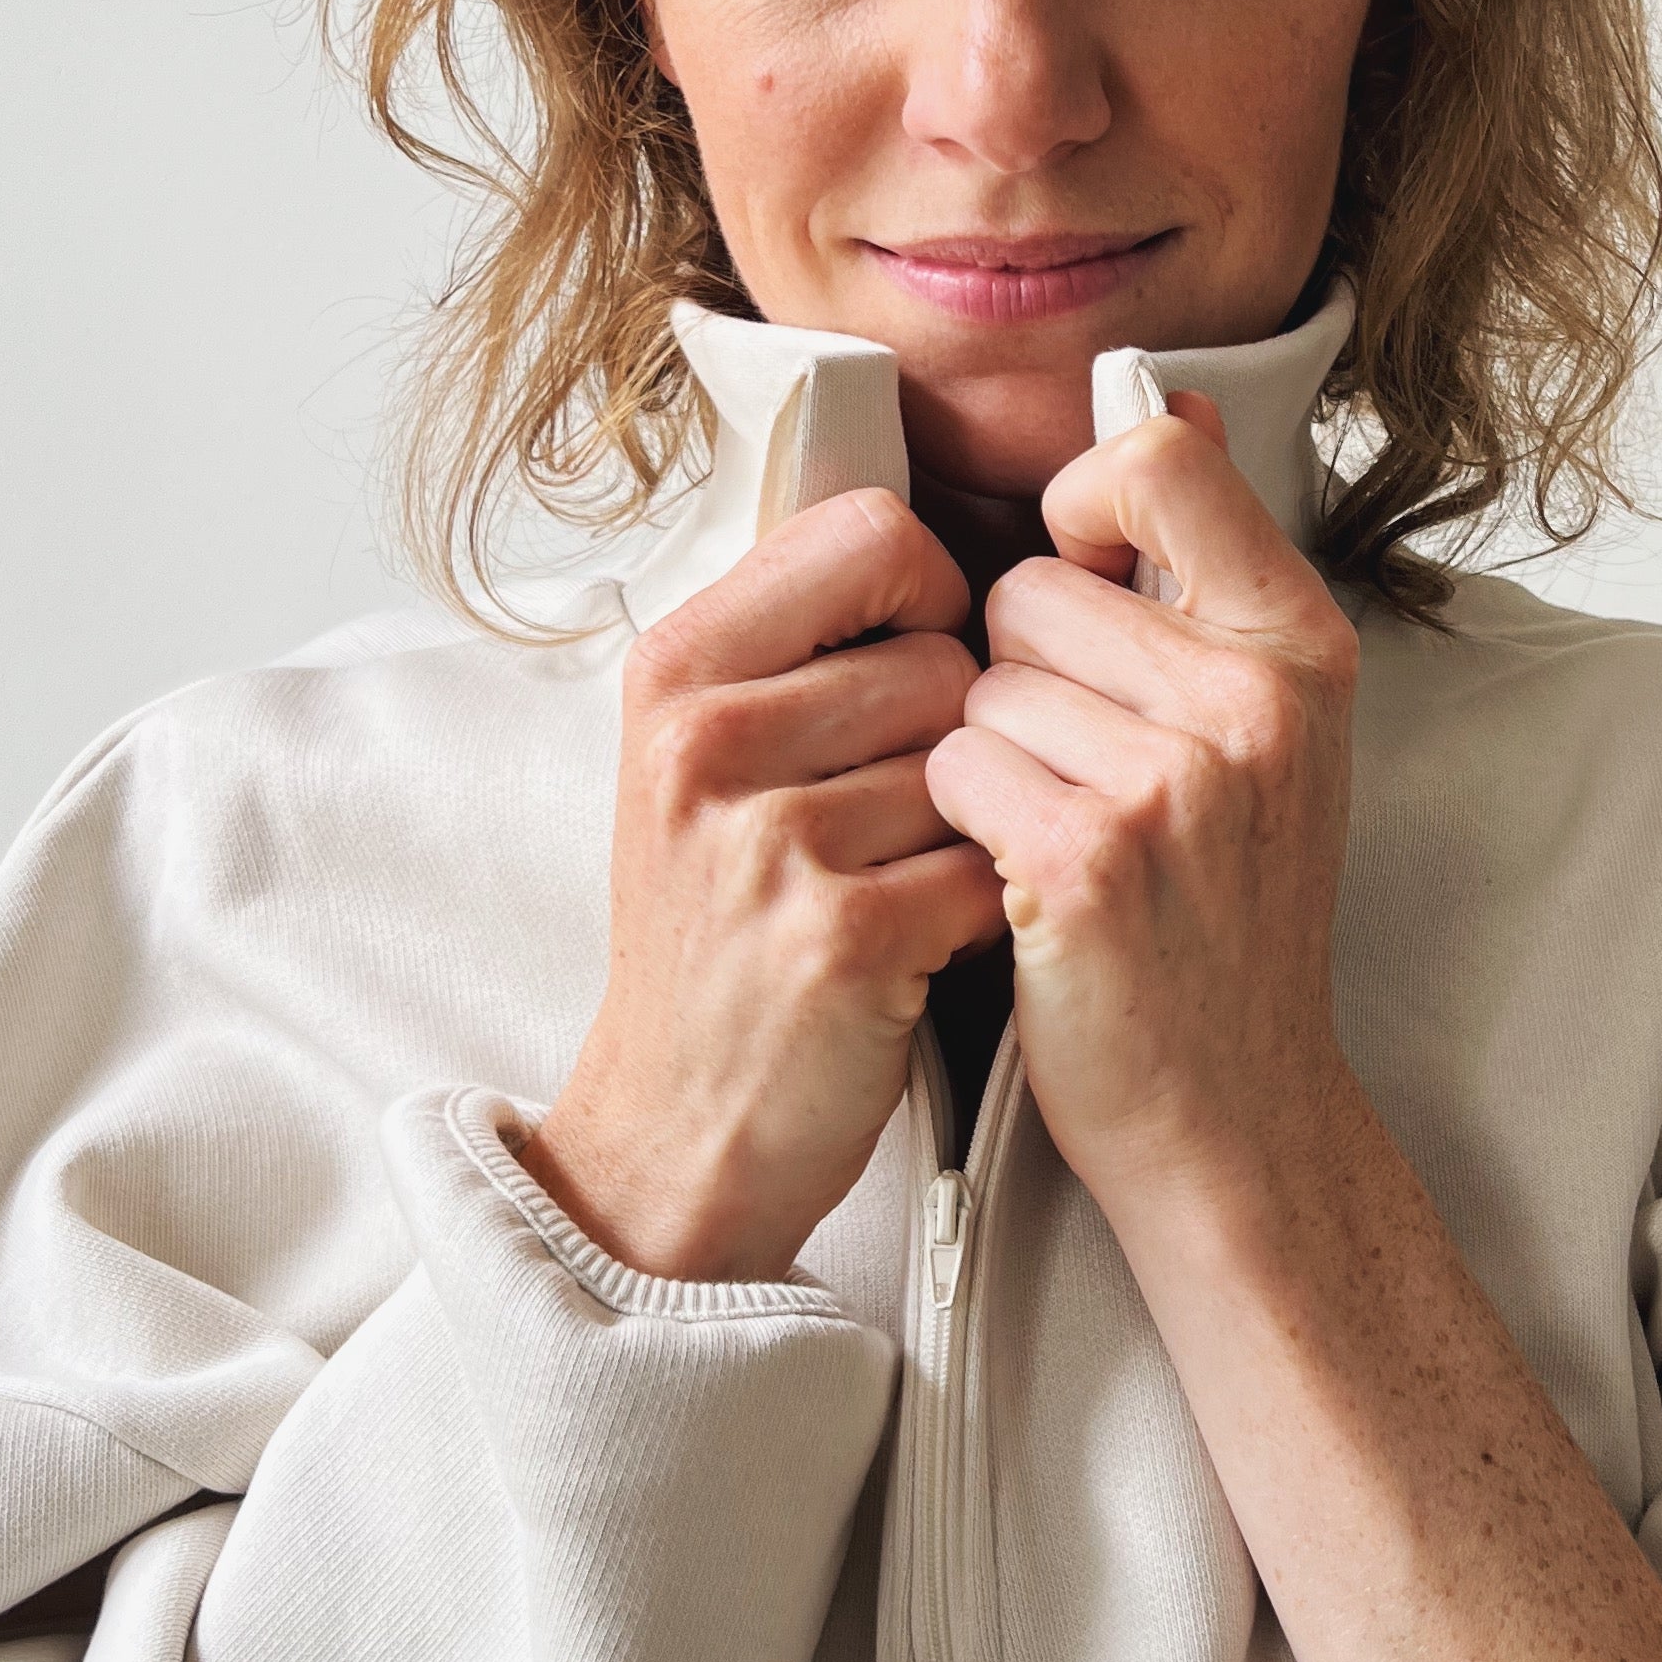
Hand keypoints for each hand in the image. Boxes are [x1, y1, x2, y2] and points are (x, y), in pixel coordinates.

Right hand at [519, 488, 1002, 1278]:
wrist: (673, 1129)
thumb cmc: (717, 933)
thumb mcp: (701, 762)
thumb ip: (795, 645)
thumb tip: (943, 540)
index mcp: (674, 670)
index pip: (871, 532)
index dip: (929, 593)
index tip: (911, 663)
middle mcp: (706, 741)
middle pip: (944, 655)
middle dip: (952, 738)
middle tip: (883, 821)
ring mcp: (769, 840)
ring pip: (978, 761)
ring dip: (967, 829)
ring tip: (891, 884)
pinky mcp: (841, 937)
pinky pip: (988, 866)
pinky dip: (975, 912)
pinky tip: (915, 946)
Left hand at [923, 398, 1362, 1248]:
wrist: (1236, 1111)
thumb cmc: (1228, 916)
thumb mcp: (1269, 728)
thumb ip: (1212, 574)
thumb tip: (1169, 403)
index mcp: (1301, 647)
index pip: (1161, 461)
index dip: (1086, 504)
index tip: (1085, 574)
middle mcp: (1253, 702)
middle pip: (1032, 581)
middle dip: (1019, 665)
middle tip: (1081, 764)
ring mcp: (1176, 784)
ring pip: (980, 679)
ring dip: (987, 753)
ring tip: (1059, 828)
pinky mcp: (1090, 861)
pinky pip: (956, 764)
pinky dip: (962, 820)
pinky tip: (1021, 876)